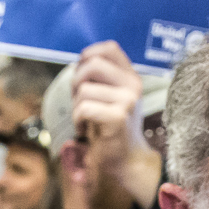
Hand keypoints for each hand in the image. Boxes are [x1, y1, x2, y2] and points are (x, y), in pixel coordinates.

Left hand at [71, 41, 161, 207]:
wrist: (125, 160)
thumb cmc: (111, 128)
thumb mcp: (111, 96)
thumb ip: (101, 77)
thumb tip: (79, 61)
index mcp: (131, 77)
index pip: (109, 48)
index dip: (87, 57)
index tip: (84, 78)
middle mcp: (133, 86)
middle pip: (92, 64)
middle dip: (76, 82)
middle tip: (79, 101)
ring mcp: (128, 101)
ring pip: (84, 89)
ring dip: (76, 106)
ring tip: (84, 119)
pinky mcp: (118, 118)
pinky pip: (84, 108)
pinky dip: (77, 120)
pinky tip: (84, 130)